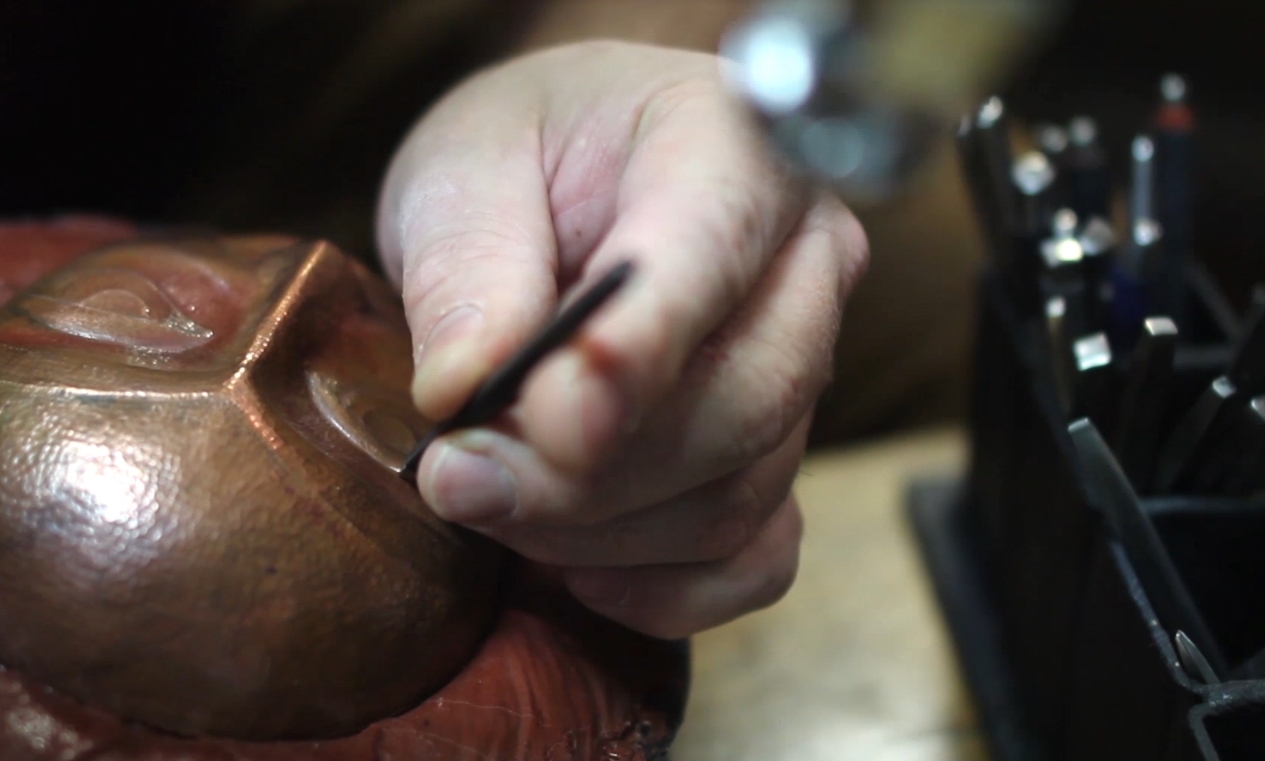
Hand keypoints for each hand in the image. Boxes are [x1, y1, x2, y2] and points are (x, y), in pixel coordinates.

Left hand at [377, 41, 867, 638]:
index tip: (548, 420)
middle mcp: (799, 258)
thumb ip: (467, 271)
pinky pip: (756, 557)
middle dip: (589, 473)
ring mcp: (805, 364)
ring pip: (738, 495)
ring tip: (487, 492)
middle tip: (458, 476)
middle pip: (744, 404)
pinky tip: (576, 567)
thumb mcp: (459, 176)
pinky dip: (664, 588)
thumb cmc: (520, 158)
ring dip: (597, 532)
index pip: (712, 253)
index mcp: (729, 145)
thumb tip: (466, 388)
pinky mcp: (777, 451)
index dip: (638, 351)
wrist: (560, 184)